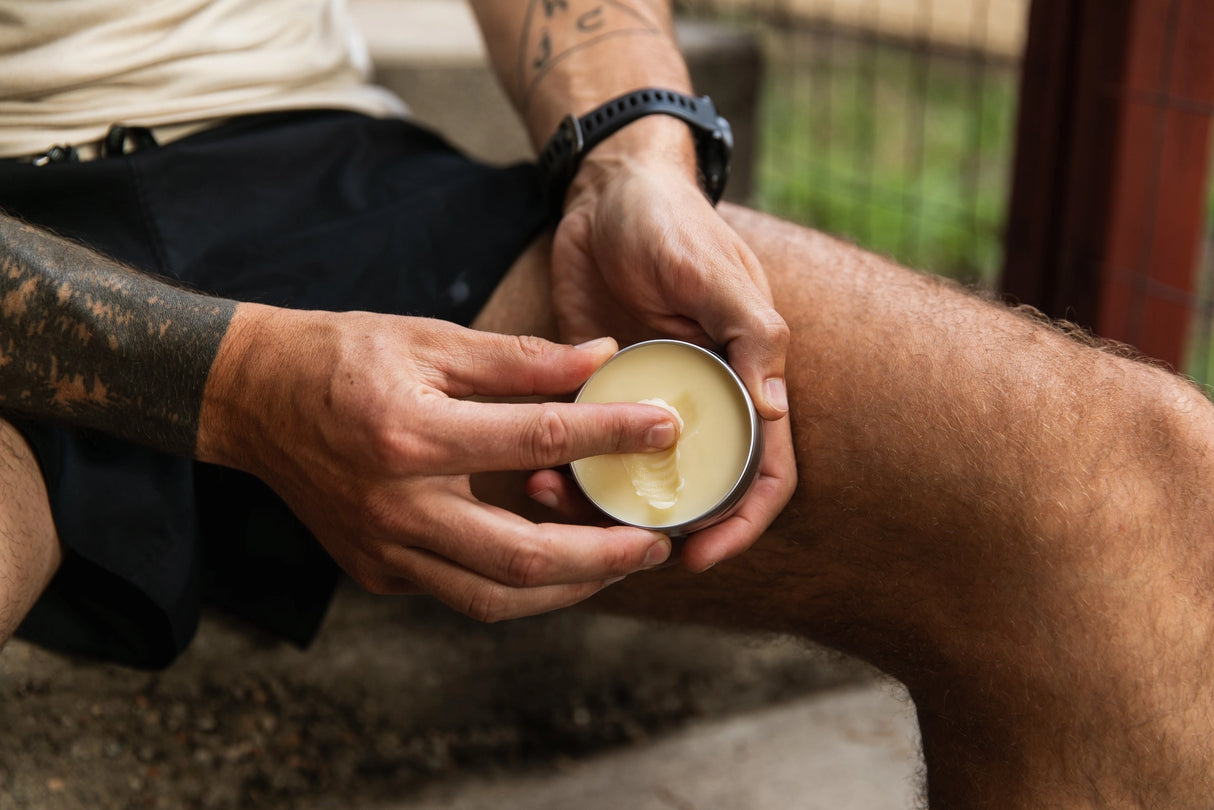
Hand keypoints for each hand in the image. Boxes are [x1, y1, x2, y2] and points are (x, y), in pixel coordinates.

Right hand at [199, 306, 681, 620]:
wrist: (252, 398)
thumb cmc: (342, 357)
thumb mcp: (431, 340)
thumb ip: (521, 359)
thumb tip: (602, 358)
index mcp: (410, 435)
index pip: (538, 441)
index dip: (611, 434)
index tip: (664, 428)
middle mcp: (395, 507)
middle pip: (523, 558)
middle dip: (605, 556)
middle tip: (658, 541)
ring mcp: (382, 550)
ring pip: (495, 597)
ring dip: (570, 587)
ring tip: (620, 561)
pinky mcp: (377, 572)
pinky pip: (463, 592)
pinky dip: (519, 584)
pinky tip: (558, 561)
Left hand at [549, 131, 795, 568]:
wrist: (602, 190)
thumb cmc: (672, 223)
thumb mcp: (715, 272)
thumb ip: (751, 334)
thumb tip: (775, 413)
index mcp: (743, 381)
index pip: (761, 471)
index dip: (741, 520)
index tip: (700, 553)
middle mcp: (697, 402)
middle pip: (690, 488)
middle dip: (658, 525)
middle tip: (614, 546)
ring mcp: (643, 400)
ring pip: (630, 477)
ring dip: (601, 502)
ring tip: (558, 500)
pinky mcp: (592, 389)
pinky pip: (583, 445)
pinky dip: (565, 467)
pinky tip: (537, 473)